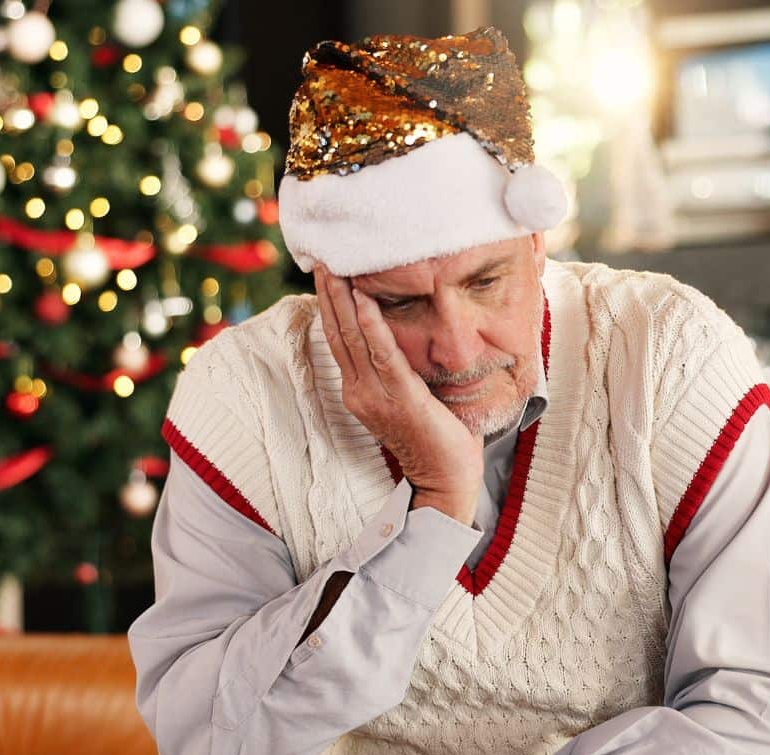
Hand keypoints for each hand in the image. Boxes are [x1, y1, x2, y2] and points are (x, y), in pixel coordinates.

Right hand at [313, 264, 481, 522]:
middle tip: (323, 259)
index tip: (326, 274)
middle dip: (330, 294)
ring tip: (337, 270)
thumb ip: (401, 368)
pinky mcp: (401, 399)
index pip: (339, 340)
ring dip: (344, 301)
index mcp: (360, 391)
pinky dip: (374, 326)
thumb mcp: (410, 396)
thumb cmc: (436, 437)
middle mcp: (360, 392)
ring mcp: (376, 397)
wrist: (445, 481)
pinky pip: (384, 356)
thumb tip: (410, 332)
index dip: (330, 306)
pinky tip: (367, 300)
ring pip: (353, 340)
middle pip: (338, 334)